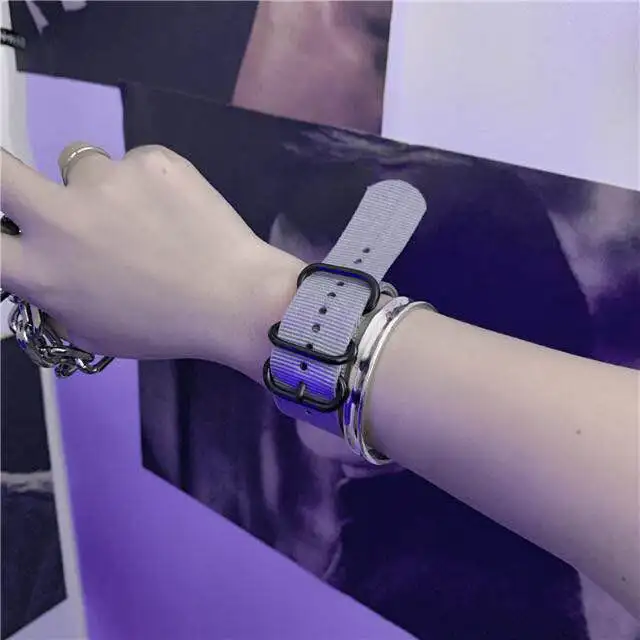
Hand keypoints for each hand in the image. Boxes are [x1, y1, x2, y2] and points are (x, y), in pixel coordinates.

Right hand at [1, 144, 301, 377]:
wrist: (236, 299)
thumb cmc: (163, 326)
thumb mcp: (89, 331)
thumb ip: (51, 293)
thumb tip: (38, 262)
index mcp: (42, 270)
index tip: (3, 217)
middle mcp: (62, 217)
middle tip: (15, 180)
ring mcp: (108, 178)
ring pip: (85, 168)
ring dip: (104, 189)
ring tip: (150, 221)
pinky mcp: (151, 159)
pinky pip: (135, 165)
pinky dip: (149, 184)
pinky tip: (178, 212)